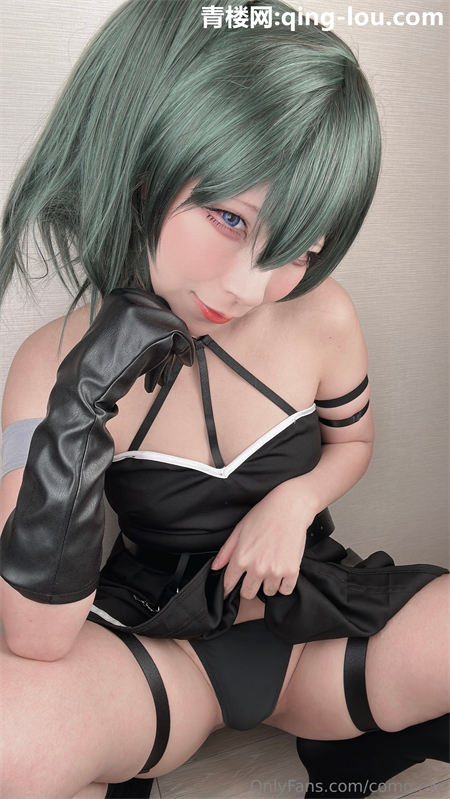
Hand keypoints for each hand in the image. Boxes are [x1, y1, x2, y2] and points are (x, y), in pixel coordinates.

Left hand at [210, 480, 317, 599]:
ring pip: (268, 593)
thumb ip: (226, 551)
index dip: (227, 589)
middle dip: (248, 587)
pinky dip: (283, 584)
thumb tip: (215, 567)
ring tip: (270, 569)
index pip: (229, 584)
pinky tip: (282, 572)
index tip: (228, 592)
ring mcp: (275, 571)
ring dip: (268, 584)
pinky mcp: (291, 571)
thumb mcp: (239, 530)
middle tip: (253, 576)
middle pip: (248, 593)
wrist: (290, 507)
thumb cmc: (264, 515)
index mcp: (241, 558)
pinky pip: (285, 590)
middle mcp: (257, 568)